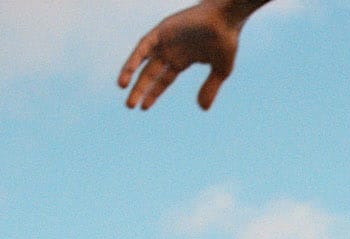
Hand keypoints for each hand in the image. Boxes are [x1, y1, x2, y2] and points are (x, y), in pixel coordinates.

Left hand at [118, 3, 240, 110]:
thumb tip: (203, 109)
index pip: (164, 79)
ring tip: (122, 88)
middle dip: (141, 89)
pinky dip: (133, 59)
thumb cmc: (227, 40)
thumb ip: (210, 88)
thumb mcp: (220, 70)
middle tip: (130, 106)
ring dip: (131, 73)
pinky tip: (127, 74)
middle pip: (150, 72)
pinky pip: (143, 46)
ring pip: (143, 59)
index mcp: (183, 58)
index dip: (154, 92)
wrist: (226, 18)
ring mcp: (165, 40)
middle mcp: (171, 50)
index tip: (144, 107)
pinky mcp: (162, 31)